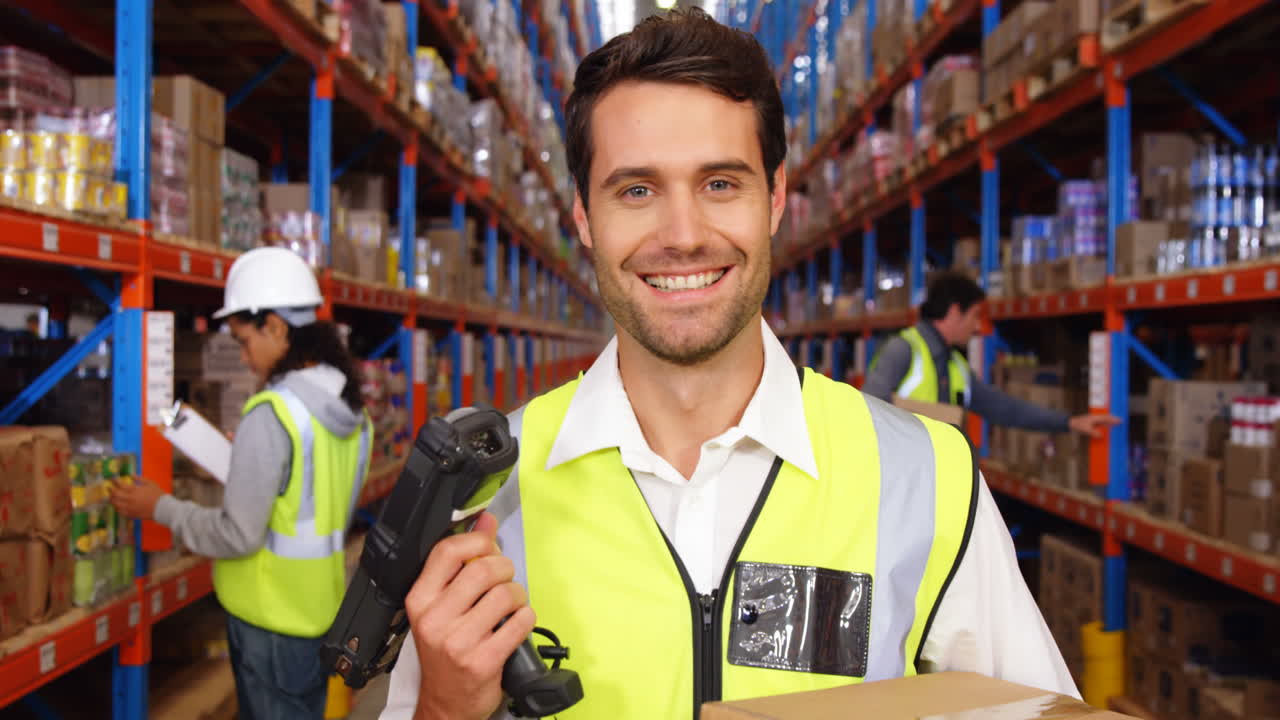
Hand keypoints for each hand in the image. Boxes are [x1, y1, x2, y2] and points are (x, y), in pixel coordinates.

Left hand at [108, 478, 166, 520]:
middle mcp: (130, 499)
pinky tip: (118, 506)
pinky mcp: (131, 514)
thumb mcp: (150, 483)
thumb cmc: (157, 494)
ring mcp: (130, 507)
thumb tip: (131, 475)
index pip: (120, 485)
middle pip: (115, 495)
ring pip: (115, 504)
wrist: (163, 508)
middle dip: (110, 490)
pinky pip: (120, 512)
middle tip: (108, 488)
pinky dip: (117, 508)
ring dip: (112, 500)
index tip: (112, 479)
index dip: (114, 481)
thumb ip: (139, 479)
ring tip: (111, 497)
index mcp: (134, 490)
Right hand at [406, 511, 534, 719]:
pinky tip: (516, 625)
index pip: (448, 551)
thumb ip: (463, 561)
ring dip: (518, 595)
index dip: (478, 540)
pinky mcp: (482, 661)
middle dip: (505, 568)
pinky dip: (526, 619)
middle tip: (505, 580)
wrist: (446, 704)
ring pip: (506, 594)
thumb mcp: (443, 605)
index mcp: (420, 600)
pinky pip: (520, 623)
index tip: (489, 546)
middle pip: (483, 569)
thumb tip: (486, 519)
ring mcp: (457, 642)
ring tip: (511, 605)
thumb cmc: (445, 651)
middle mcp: (434, 619)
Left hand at [1068, 414, 1120, 437]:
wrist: (1070, 423)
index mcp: (1095, 418)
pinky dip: (1105, 424)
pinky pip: (1100, 423)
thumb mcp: (1086, 430)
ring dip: (1110, 421)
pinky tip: (1107, 428)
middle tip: (1121, 421)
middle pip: (1107, 418)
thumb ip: (1093, 433)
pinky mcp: (1091, 423)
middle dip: (1113, 419)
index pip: (1107, 418)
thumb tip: (1101, 435)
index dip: (1114, 420)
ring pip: (1104, 420)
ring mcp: (1093, 420)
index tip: (1121, 420)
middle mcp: (1095, 418)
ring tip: (1116, 423)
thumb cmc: (1078, 425)